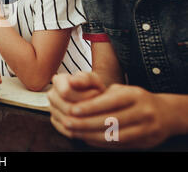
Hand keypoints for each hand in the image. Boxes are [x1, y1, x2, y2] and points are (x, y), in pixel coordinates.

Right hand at [47, 72, 104, 141]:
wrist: (95, 99)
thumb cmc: (93, 88)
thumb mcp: (93, 80)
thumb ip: (85, 78)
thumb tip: (72, 81)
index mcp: (58, 81)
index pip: (66, 92)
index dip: (84, 95)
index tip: (96, 93)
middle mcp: (52, 94)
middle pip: (67, 108)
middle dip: (87, 109)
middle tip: (99, 105)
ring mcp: (52, 108)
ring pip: (67, 121)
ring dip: (85, 119)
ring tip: (95, 112)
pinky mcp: (55, 121)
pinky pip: (68, 130)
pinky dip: (81, 129)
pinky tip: (89, 122)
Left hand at [50, 81, 175, 148]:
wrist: (167, 114)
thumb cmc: (135, 99)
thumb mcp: (123, 90)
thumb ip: (102, 92)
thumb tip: (76, 90)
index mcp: (135, 95)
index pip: (111, 102)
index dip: (91, 107)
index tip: (73, 109)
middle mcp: (143, 112)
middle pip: (111, 121)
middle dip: (86, 123)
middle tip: (67, 122)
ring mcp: (147, 129)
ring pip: (115, 135)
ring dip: (91, 135)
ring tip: (74, 132)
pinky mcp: (145, 143)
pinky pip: (120, 145)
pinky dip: (101, 143)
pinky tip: (87, 138)